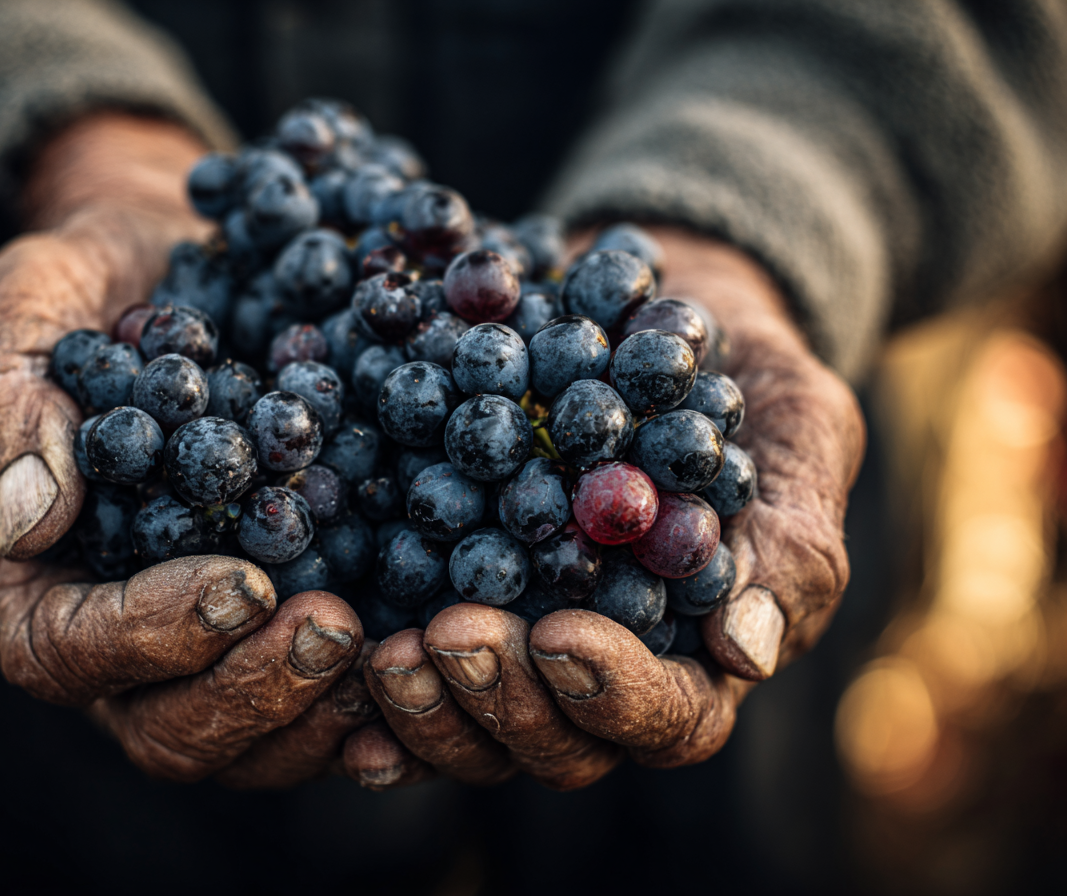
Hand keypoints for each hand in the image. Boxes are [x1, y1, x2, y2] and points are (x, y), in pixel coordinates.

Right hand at [0, 113, 379, 786]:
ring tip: (386, 649)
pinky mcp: (290, 617)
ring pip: (252, 740)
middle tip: (334, 629)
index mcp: (34, 572)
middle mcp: (119, 630)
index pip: (65, 653)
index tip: (243, 584)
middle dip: (251, 691)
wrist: (177, 264)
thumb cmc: (85, 285)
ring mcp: (209, 638)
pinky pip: (327, 700)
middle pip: (167, 728)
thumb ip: (6, 406)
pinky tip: (432, 660)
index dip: (152, 637)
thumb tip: (30, 524)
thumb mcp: (22, 309)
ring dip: (320, 713)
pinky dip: (378, 699)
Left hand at [366, 226, 864, 784]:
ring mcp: (521, 645)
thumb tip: (743, 650)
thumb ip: (790, 540)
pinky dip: (363, 679)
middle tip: (450, 640)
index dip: (613, 695)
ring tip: (382, 653)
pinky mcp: (450, 598)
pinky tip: (329, 655)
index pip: (669, 718)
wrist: (649, 315)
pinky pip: (410, 668)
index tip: (561, 636)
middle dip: (501, 704)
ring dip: (425, 707)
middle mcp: (601, 669)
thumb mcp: (801, 436)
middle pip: (556, 743)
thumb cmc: (749, 378)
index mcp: (698, 654)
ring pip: (473, 728)